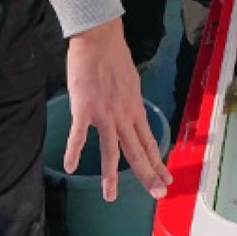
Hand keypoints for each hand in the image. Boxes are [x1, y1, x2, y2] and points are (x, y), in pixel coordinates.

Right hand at [65, 17, 172, 201]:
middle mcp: (124, 115)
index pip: (150, 142)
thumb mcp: (132, 82)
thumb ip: (131, 101)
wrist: (99, 39)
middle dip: (148, 176)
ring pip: (111, 151)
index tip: (166, 180)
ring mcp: (104, 114)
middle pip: (137, 152)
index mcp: (136, 109)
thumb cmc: (114, 56)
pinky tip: (70, 167)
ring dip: (111, 176)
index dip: (159, 163)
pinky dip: (73, 152)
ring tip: (110, 196)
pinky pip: (79, 135)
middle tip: (157, 194)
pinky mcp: (84, 109)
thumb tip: (131, 111)